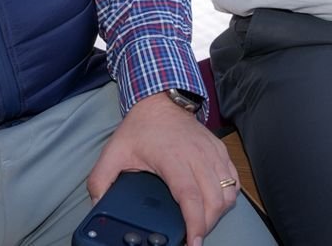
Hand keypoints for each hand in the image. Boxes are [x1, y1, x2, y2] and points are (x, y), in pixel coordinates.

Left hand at [86, 91, 239, 245]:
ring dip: (218, 213)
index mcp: (172, 158)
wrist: (160, 100)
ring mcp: (212, 153)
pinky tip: (214, 203)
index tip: (193, 242)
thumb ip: (101, 180)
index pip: (190, 196)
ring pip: (228, 193)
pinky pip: (233, 181)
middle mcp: (196, 156)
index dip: (195, 223)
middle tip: (192, 236)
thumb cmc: (141, 127)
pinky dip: (227, 196)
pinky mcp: (220, 151)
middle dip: (206, 225)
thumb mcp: (114, 152)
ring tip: (201, 222)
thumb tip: (98, 205)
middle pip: (214, 200)